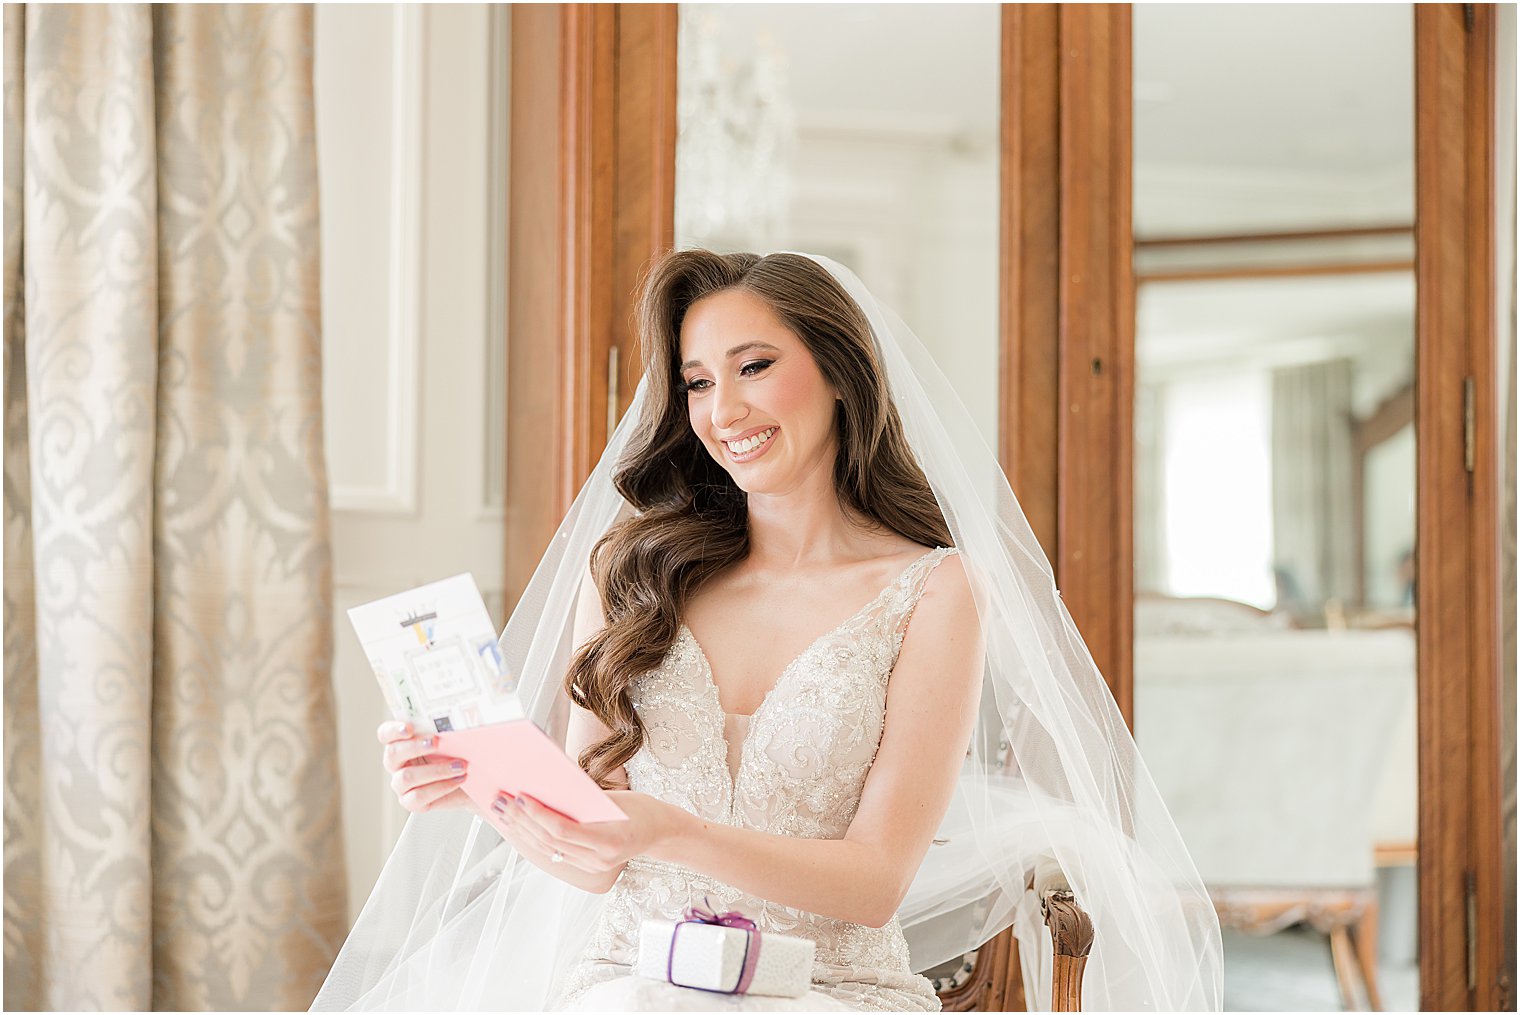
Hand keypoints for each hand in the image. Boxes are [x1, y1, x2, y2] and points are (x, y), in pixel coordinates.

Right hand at [377, 719, 470, 812]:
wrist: (472, 781)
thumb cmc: (457, 755)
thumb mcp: (451, 740)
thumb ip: (443, 731)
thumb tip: (451, 723)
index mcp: (401, 743)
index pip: (386, 734)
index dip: (393, 730)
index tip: (409, 728)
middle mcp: (396, 763)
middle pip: (393, 754)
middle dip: (414, 747)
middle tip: (436, 742)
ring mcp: (400, 785)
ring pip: (406, 777)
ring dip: (436, 770)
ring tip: (460, 765)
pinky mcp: (411, 802)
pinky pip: (418, 796)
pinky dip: (441, 786)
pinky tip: (458, 779)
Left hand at [490, 788, 684, 872]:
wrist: (661, 833)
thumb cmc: (641, 808)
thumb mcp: (616, 798)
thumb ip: (584, 800)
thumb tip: (546, 789)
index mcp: (608, 841)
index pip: (562, 831)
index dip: (538, 815)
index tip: (520, 796)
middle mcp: (598, 860)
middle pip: (550, 842)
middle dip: (523, 821)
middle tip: (502, 801)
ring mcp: (592, 867)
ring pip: (548, 851)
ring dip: (523, 831)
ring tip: (503, 813)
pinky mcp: (587, 868)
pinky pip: (554, 854)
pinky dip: (535, 839)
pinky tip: (520, 826)